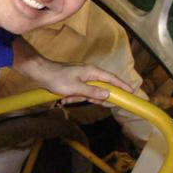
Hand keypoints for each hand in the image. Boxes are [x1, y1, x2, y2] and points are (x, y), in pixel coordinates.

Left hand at [13, 42, 133, 104]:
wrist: (41, 73)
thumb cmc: (58, 79)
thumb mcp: (76, 88)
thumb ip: (93, 92)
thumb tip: (108, 94)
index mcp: (92, 72)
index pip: (112, 79)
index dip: (122, 85)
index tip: (131, 92)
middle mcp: (90, 73)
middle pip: (101, 88)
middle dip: (94, 97)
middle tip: (87, 101)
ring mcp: (83, 77)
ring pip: (89, 92)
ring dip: (80, 98)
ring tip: (68, 98)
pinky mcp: (76, 81)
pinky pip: (80, 92)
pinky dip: (74, 96)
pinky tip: (64, 98)